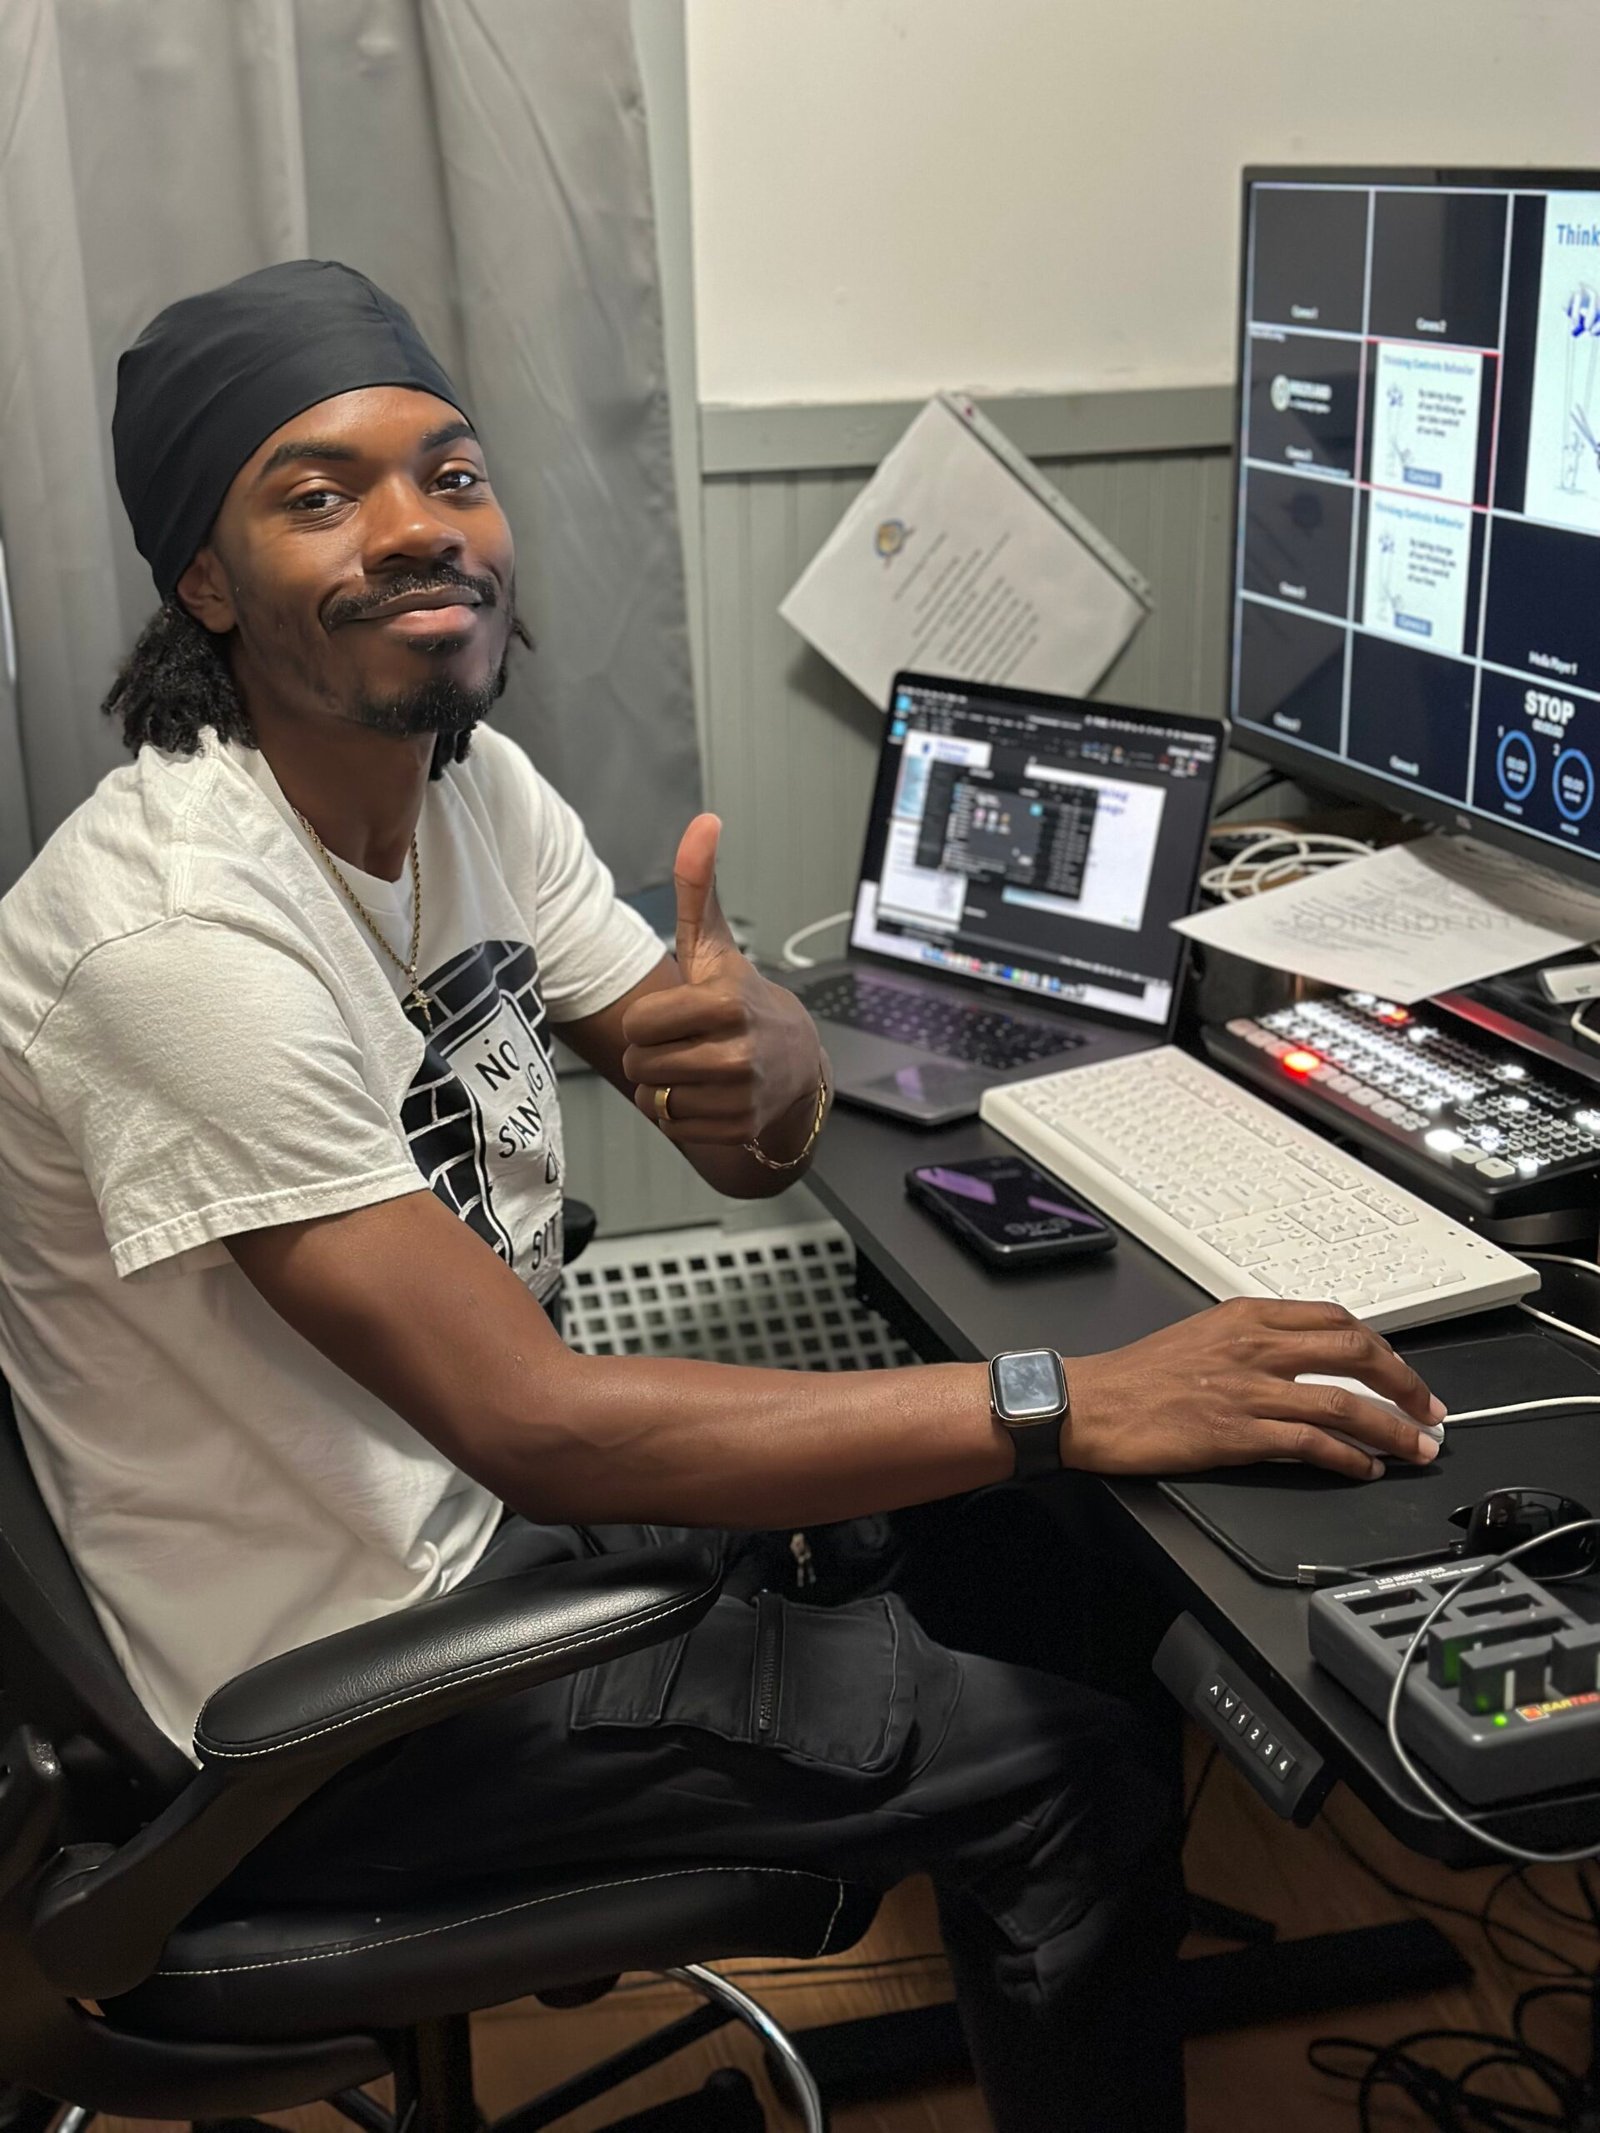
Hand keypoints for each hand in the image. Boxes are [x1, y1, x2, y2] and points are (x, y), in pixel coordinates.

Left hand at [621, 814, 823, 1145]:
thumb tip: (704, 822)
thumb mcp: (715, 945)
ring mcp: (741, 1096)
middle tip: (683, 1042)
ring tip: (693, 1068)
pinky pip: (674, 1127)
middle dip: (652, 1055)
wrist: (795, 1061)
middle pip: (643, 1065)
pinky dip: (680, 1115)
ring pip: (655, 1100)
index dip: (648, 1021)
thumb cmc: (739, 998)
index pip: (641, 1024)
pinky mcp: (739, 1129)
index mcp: (726, 1002)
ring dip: (663, 1087)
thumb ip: (698, 887)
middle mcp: (739, 1052)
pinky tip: (706, 1094)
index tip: (676, 1014)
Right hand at [1061, 1298, 1445, 1480]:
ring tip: (1418, 1448)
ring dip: (1392, 1428)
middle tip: (1429, 1410)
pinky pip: (1310, 1444)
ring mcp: (1248, 1390)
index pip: (1336, 1320)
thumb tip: (1302, 1358)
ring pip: (1344, 1402)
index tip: (1401, 1372)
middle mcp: (1254, 1346)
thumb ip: (1253, 1340)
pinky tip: (1365, 1468)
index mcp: (1246, 1316)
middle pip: (1355, 1352)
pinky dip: (1348, 1457)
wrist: (1090, 1403)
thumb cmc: (1136, 1376)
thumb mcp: (1201, 1335)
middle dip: (1404, 1383)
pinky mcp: (1237, 1433)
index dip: (1383, 1348)